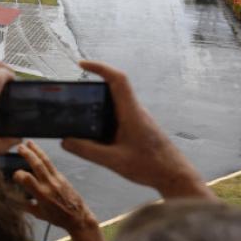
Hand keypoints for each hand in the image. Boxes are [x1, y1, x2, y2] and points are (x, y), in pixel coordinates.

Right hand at [13, 141, 97, 233]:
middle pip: (37, 165)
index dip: (18, 175)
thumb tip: (14, 200)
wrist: (79, 217)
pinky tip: (39, 154)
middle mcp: (50, 185)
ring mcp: (57, 179)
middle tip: (19, 147)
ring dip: (37, 150)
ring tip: (29, 143)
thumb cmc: (59, 218)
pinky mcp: (62, 177)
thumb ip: (26, 206)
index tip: (15, 176)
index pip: (27, 179)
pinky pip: (52, 165)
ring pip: (46, 161)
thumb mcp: (39, 214)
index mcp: (42, 195)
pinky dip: (44, 158)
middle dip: (28, 154)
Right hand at [61, 61, 211, 198]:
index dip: (100, 68)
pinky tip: (93, 133)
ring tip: (77, 114)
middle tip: (72, 93)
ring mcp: (137, 119)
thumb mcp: (114, 160)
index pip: (117, 80)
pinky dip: (102, 117)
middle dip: (92, 86)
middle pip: (113, 88)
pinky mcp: (137, 128)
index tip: (82, 64)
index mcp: (131, 112)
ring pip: (114, 103)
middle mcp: (134, 111)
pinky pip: (117, 116)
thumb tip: (65, 141)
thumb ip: (87, 150)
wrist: (175, 175)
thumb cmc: (151, 166)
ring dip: (97, 104)